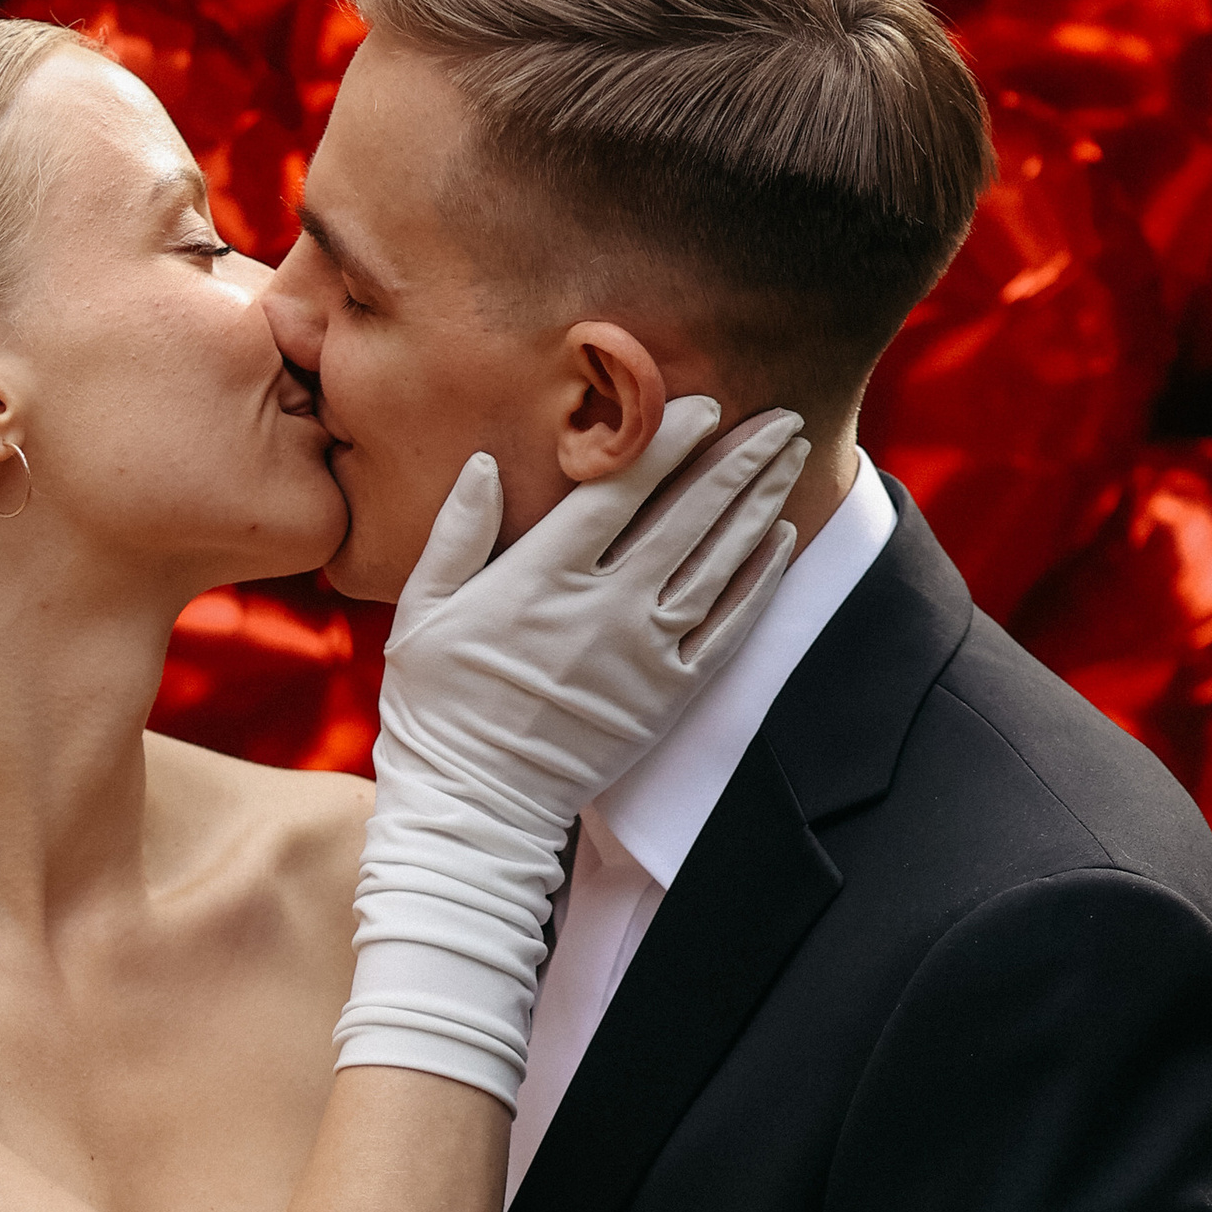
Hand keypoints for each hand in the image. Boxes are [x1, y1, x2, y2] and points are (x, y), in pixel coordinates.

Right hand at [337, 401, 803, 1109]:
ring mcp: (643, 654)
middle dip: (738, 460)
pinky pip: (728, 629)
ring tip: (789, 460)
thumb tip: (483, 464)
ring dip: (759, 504)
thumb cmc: (437, 707)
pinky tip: (779, 540)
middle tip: (780, 417)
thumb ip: (456, 535)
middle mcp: (603, 607)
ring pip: (718, 563)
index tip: (705, 404)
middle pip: (688, 516)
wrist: (475, 807)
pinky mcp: (668, 697)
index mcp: (541, 577)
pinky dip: (758, 581)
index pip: (621, 491)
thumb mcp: (421, 613)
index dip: (669, 441)